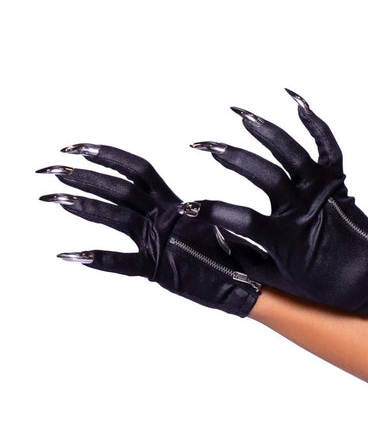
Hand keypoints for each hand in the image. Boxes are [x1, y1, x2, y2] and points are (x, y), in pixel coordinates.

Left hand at [37, 144, 260, 316]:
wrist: (251, 282)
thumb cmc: (237, 255)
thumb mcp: (211, 227)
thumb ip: (188, 216)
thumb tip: (178, 208)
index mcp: (176, 205)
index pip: (138, 169)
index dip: (108, 155)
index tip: (79, 148)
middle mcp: (165, 218)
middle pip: (120, 187)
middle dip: (84, 175)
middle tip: (51, 166)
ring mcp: (160, 242)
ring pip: (115, 216)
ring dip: (82, 205)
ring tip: (52, 197)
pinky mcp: (158, 269)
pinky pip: (122, 263)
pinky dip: (96, 259)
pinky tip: (69, 255)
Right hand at [191, 89, 367, 313]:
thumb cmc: (322, 282)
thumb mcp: (278, 279)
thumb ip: (245, 259)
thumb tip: (214, 241)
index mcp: (285, 238)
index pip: (240, 220)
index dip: (211, 212)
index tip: (188, 208)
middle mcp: (304, 209)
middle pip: (266, 176)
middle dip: (233, 158)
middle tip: (206, 146)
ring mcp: (322, 191)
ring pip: (293, 154)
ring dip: (267, 132)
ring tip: (241, 115)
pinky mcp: (336, 180)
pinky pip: (327, 145)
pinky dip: (314, 123)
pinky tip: (294, 101)